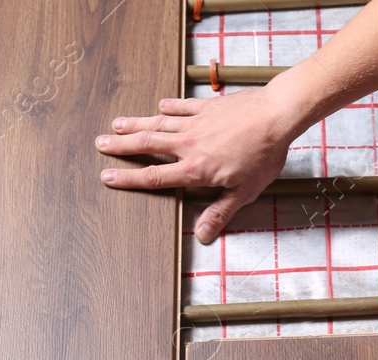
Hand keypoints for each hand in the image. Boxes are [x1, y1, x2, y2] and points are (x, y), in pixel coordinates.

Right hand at [97, 87, 300, 243]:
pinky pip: (181, 106)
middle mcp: (189, 144)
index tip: (108, 177)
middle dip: (122, 146)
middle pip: (147, 145)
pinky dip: (169, 107)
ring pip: (158, 123)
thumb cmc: (264, 156)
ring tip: (117, 124)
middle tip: (101, 145)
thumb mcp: (244, 192)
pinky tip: (159, 107)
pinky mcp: (207, 106)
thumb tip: (202, 235)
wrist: (276, 116)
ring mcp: (196, 122)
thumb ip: (220, 213)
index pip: (154, 176)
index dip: (129, 178)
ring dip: (136, 124)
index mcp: (195, 169)